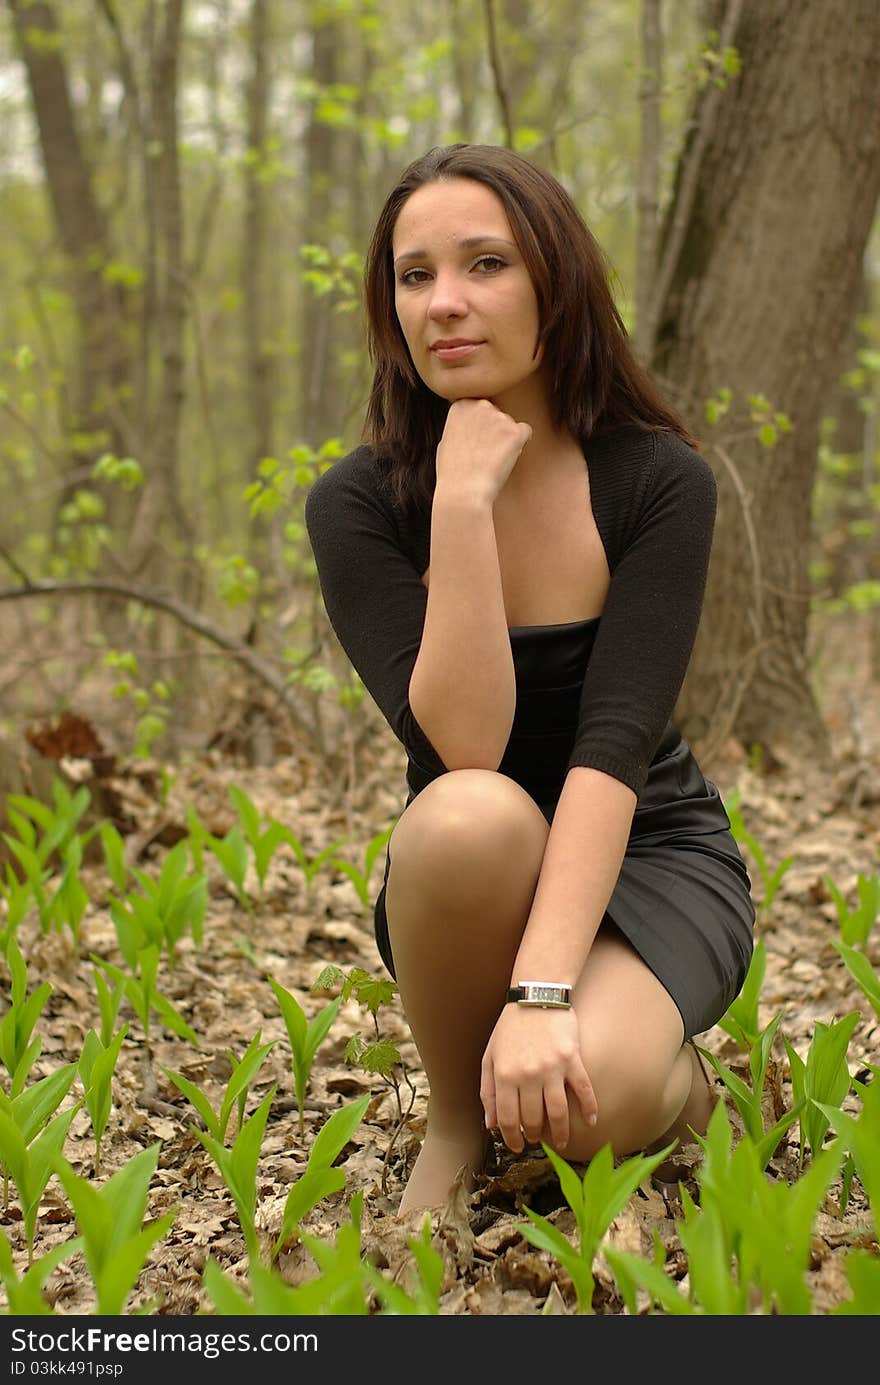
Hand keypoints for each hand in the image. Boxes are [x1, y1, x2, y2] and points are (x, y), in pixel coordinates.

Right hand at [435, 398, 531, 507]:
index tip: (476, 443)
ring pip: (511, 425)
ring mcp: (499, 417)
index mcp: (462, 406)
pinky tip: (507, 457)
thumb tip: (471, 425)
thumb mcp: (446, 441)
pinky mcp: (515, 431)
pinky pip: (526, 432)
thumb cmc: (453, 473)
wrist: (463, 491)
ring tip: (492, 460)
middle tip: (485, 454)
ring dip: (506, 440)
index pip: (480, 408)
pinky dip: (520, 444)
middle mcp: (481, 406)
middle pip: (497, 414)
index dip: (480, 428)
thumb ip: (461, 426)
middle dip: (495, 431)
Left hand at [480, 1003, 597, 1154]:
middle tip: (536, 1140)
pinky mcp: (572, 1059)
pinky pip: (584, 1090)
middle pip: (533, 1119)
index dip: (512, 1137)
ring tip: (560, 1142)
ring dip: (560, 1133)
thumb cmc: (510, 1028)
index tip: (517, 1145)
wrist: (536, 995)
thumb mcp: (489, 1057)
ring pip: (559, 1112)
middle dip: (534, 1135)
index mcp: (505, 1075)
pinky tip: (590, 1121)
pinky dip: (589, 1108)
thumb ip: (488, 1091)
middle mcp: (528, 1075)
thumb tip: (490, 1125)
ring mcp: (552, 1068)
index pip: (508, 1118)